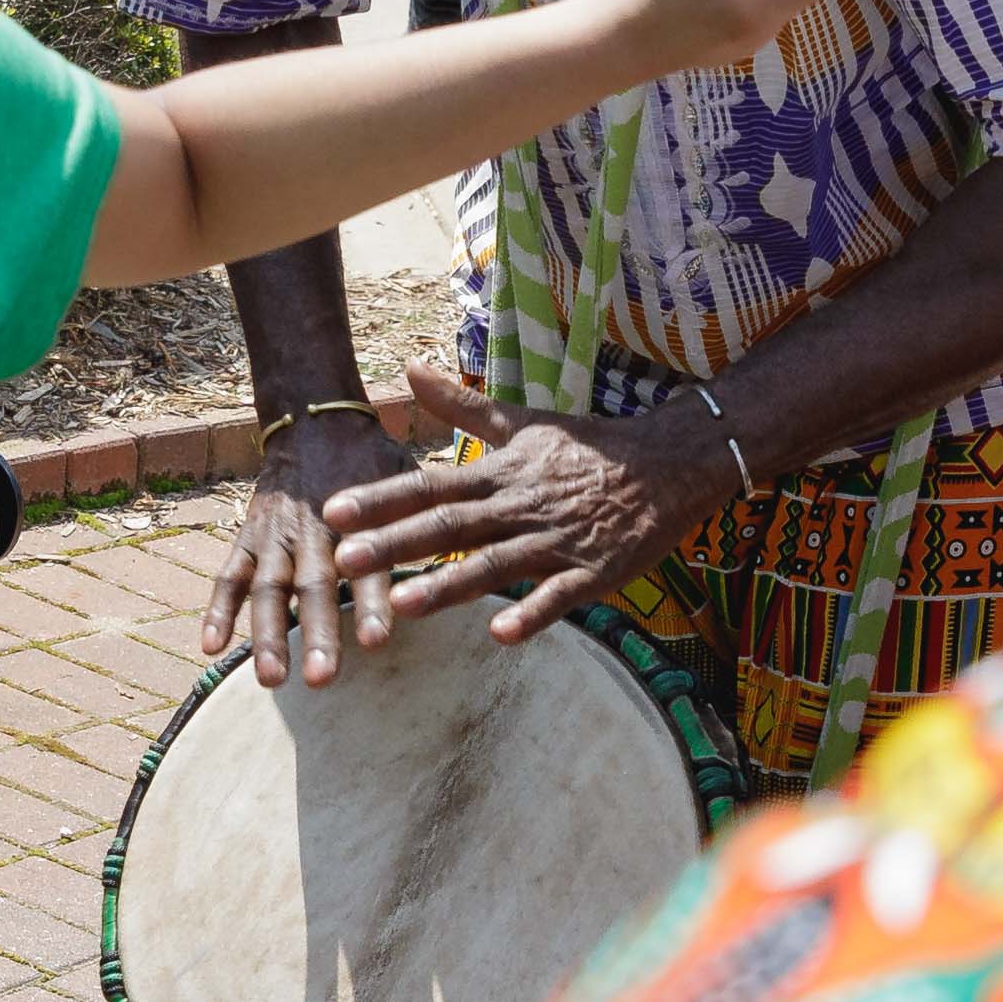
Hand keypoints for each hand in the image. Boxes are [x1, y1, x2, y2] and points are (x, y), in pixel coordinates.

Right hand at [205, 401, 424, 685]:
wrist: (314, 421)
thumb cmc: (373, 461)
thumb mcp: (406, 477)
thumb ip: (424, 521)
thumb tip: (471, 561)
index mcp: (357, 518)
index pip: (368, 567)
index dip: (372, 603)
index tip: (377, 642)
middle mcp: (312, 530)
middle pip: (313, 586)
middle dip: (317, 632)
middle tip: (324, 680)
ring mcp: (274, 538)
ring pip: (265, 589)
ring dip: (267, 633)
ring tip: (272, 679)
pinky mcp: (248, 540)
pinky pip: (227, 577)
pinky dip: (217, 610)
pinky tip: (211, 647)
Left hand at [323, 358, 717, 639]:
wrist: (669, 462)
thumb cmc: (588, 446)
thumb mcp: (523, 420)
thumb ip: (462, 405)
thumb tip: (409, 368)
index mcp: (499, 472)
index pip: (429, 484)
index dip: (380, 498)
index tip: (333, 510)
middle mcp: (520, 505)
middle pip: (449, 526)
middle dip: (395, 544)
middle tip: (344, 561)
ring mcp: (556, 540)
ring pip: (495, 564)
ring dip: (449, 585)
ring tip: (403, 605)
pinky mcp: (593, 572)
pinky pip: (559, 596)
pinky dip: (532, 612)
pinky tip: (501, 633)